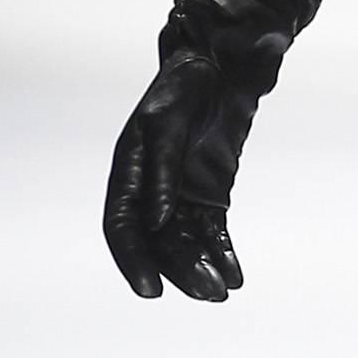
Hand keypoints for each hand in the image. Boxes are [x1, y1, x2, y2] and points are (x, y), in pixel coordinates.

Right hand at [103, 0, 331, 300]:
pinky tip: (236, 274)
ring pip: (185, 242)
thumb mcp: (171, 121)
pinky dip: (221, 253)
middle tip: (208, 295)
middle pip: (157, 241)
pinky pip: (211, 232)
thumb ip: (163, 171)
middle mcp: (150, 186)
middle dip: (179, 270)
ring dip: (201, 268)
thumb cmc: (188, 84)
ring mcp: (179, 191)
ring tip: (224, 290)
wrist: (224, 63)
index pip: (121, 224)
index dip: (133, 260)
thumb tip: (161, 223)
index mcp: (128, 168)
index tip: (152, 292)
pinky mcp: (208, 192)